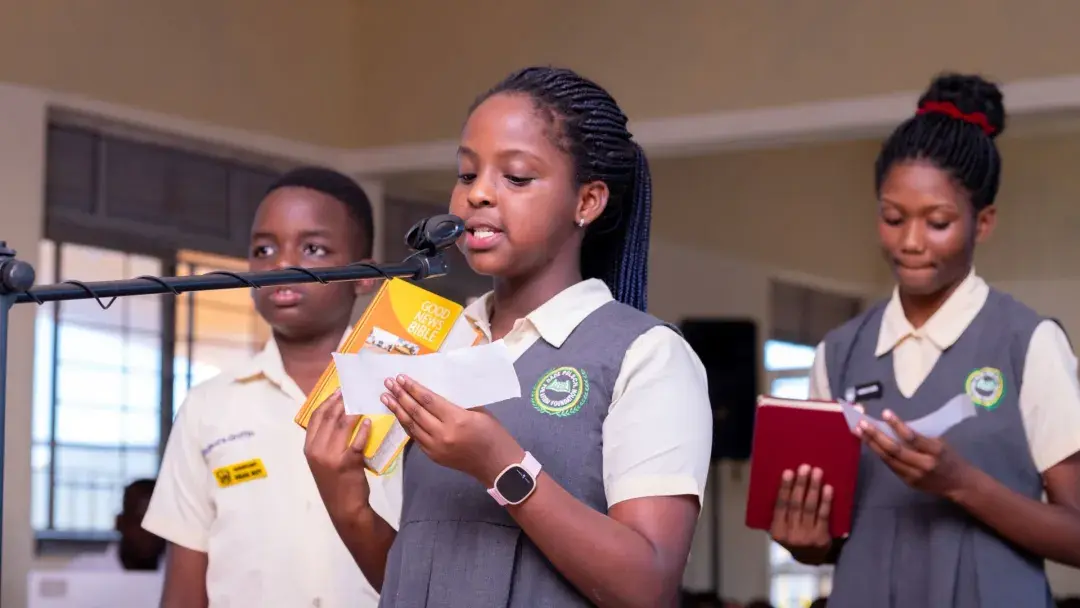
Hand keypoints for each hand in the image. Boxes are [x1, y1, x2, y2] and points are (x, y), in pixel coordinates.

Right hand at [303, 390, 372, 520]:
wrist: (345, 508)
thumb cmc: (335, 483)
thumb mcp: (322, 462)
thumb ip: (324, 442)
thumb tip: (336, 417)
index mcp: (309, 449)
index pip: (315, 418)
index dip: (326, 402)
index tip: (337, 391)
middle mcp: (317, 451)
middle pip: (328, 418)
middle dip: (339, 401)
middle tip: (351, 390)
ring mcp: (332, 457)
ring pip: (342, 426)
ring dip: (352, 411)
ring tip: (361, 401)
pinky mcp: (348, 463)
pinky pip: (357, 441)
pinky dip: (363, 430)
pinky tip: (368, 421)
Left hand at [382, 375, 523, 484]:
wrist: (497, 465)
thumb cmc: (493, 434)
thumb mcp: (479, 412)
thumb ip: (457, 404)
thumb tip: (436, 393)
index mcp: (456, 420)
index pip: (428, 400)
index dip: (413, 388)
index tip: (401, 378)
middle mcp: (442, 434)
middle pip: (416, 412)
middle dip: (400, 396)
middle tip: (388, 384)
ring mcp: (436, 448)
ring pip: (411, 426)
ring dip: (398, 410)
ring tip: (386, 397)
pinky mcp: (433, 456)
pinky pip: (416, 437)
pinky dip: (407, 425)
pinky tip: (399, 415)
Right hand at [769, 464, 833, 564]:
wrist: (811, 558)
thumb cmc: (794, 536)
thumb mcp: (781, 530)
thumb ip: (780, 513)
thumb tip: (781, 483)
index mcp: (777, 531)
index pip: (780, 506)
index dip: (784, 488)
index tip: (788, 472)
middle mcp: (790, 535)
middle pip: (795, 505)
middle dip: (800, 484)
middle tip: (804, 467)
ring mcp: (806, 537)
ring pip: (809, 508)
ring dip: (813, 488)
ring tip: (817, 472)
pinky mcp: (821, 538)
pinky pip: (823, 516)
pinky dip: (826, 501)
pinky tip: (828, 488)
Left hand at [857, 409, 971, 499]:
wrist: (959, 483)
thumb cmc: (949, 457)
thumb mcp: (940, 442)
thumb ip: (920, 436)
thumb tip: (895, 425)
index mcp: (935, 451)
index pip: (912, 437)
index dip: (897, 425)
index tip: (885, 413)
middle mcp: (923, 464)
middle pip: (895, 450)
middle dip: (876, 436)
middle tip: (862, 424)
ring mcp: (914, 475)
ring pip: (889, 459)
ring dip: (872, 445)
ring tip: (859, 432)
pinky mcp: (908, 482)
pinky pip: (890, 466)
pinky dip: (879, 454)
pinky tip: (870, 444)